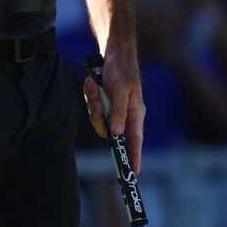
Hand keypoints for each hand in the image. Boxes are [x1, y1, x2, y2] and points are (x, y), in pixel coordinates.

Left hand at [82, 42, 146, 171]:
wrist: (114, 53)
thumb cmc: (122, 71)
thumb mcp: (121, 90)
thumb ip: (118, 113)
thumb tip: (116, 134)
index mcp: (135, 114)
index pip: (135, 141)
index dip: (134, 157)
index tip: (133, 173)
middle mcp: (125, 115)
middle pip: (108, 130)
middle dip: (98, 114)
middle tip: (95, 92)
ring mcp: (113, 110)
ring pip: (97, 119)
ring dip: (93, 101)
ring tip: (94, 84)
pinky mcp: (104, 104)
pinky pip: (93, 109)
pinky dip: (90, 97)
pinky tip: (92, 83)